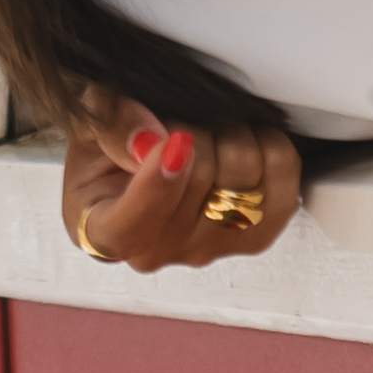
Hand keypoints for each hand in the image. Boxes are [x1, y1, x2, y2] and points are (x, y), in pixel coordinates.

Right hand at [60, 98, 301, 271]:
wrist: (139, 163)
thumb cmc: (108, 151)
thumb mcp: (89, 123)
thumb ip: (107, 123)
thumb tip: (148, 138)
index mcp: (106, 232)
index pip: (130, 227)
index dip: (156, 186)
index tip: (174, 142)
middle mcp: (158, 252)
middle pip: (197, 185)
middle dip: (197, 133)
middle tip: (182, 120)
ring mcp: (208, 249)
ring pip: (241, 183)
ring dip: (233, 137)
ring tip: (210, 129)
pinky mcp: (253, 238)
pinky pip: (282, 190)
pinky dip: (272, 151)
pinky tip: (247, 139)